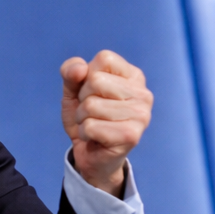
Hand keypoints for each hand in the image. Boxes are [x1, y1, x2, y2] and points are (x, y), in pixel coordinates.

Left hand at [60, 50, 152, 196]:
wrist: (90, 154)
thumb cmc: (87, 117)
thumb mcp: (73, 90)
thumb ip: (71, 72)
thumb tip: (79, 69)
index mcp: (134, 76)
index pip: (104, 58)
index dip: (87, 76)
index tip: (93, 92)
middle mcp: (143, 94)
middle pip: (96, 81)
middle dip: (83, 99)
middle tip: (92, 113)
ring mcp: (141, 115)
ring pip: (91, 105)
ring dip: (83, 118)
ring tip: (93, 125)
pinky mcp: (131, 135)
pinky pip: (91, 126)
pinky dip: (84, 132)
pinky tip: (95, 138)